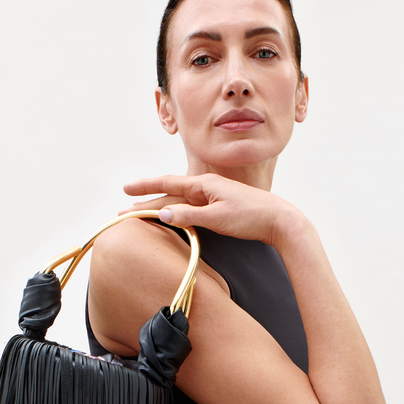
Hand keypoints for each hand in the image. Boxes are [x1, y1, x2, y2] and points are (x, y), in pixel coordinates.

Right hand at [121, 173, 300, 247]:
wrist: (279, 220)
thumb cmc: (251, 216)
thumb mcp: (218, 217)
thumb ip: (189, 215)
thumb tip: (163, 212)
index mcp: (204, 185)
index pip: (167, 183)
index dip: (145, 188)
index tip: (126, 191)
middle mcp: (206, 188)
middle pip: (169, 194)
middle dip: (146, 201)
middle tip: (124, 210)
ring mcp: (213, 197)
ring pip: (178, 202)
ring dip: (159, 207)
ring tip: (142, 214)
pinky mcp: (219, 208)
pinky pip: (190, 209)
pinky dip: (175, 213)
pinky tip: (171, 217)